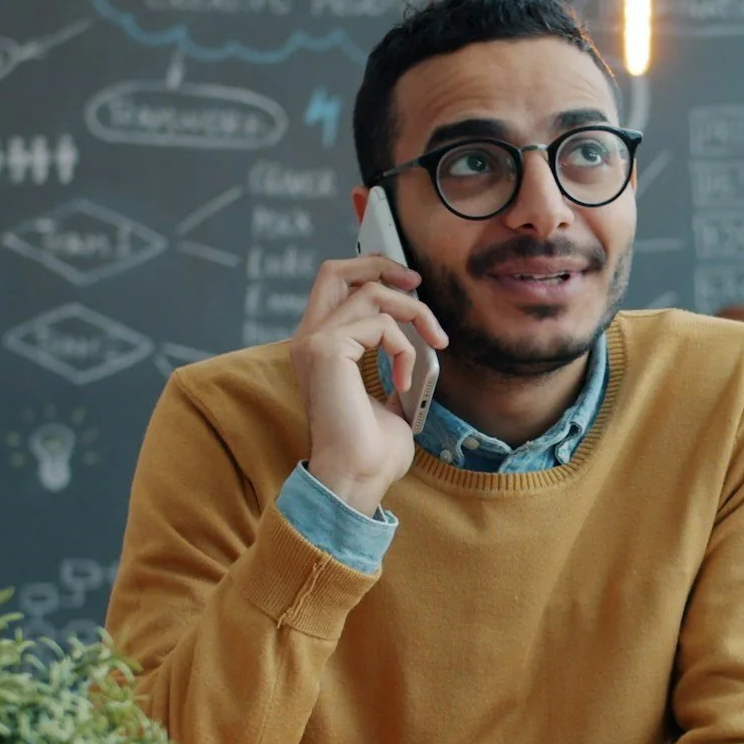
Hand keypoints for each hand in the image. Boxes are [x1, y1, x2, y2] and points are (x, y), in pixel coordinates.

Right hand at [289, 255, 450, 513]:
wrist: (356, 479)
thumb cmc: (371, 452)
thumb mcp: (388, 398)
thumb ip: (393, 366)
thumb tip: (420, 344)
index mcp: (319, 348)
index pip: (336, 287)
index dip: (373, 274)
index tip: (411, 287)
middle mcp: (309, 339)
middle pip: (337, 270)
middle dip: (381, 264)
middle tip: (417, 282)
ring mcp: (313, 342)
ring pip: (371, 292)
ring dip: (414, 313)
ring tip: (434, 345)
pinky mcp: (326, 349)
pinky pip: (380, 324)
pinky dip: (404, 348)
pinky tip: (403, 381)